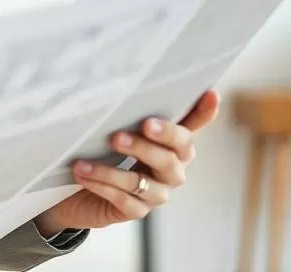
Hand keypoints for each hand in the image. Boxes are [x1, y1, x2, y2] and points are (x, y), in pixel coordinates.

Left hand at [35, 90, 220, 235]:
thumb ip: (127, 110)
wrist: (79, 192)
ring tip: (84, 163)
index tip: (210, 94)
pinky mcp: (136, 211)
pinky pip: (124, 200)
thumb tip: (119, 80)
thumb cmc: (104, 152)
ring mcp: (156, 193)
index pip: (191, 128)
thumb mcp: (116, 128)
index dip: (204, 114)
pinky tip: (83, 176)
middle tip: (117, 136)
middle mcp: (172, 170)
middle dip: (145, 146)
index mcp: (173, 146)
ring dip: (110, 171)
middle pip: (171, 158)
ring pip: (141, 183)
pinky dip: (101, 187)